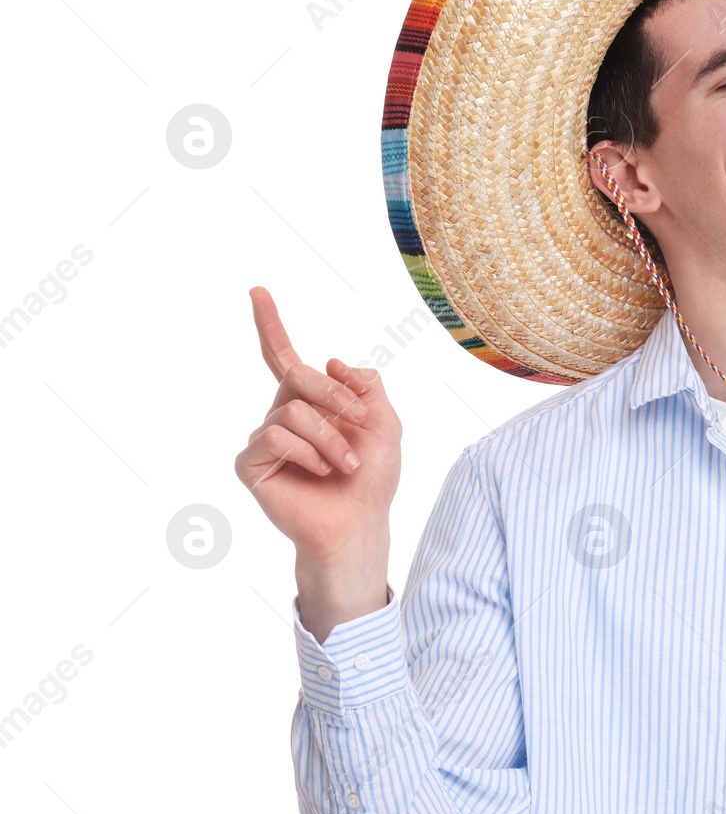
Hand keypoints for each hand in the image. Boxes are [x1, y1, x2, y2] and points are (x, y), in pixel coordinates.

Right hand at [233, 287, 400, 632]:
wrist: (360, 523)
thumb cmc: (372, 477)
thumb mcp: (386, 422)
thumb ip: (365, 385)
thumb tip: (329, 360)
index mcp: (312, 401)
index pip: (284, 357)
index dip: (271, 324)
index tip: (258, 290)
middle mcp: (284, 414)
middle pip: (296, 374)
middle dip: (333, 395)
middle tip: (358, 420)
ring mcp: (266, 438)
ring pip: (292, 410)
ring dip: (330, 437)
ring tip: (345, 464)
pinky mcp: (252, 463)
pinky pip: (275, 437)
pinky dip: (308, 453)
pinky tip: (320, 472)